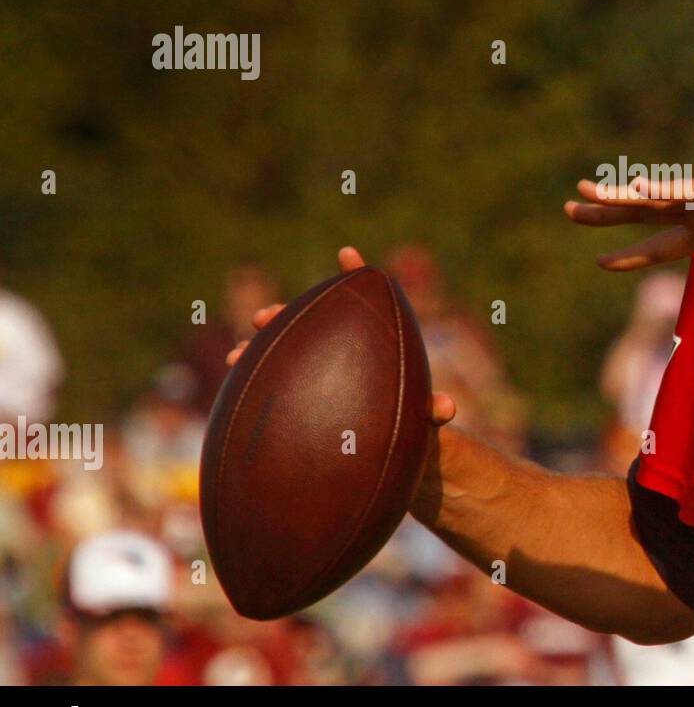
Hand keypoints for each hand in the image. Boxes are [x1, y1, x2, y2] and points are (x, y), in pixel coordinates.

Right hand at [224, 246, 456, 427]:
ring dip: (260, 345)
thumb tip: (447, 409)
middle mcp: (342, 350)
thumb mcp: (423, 420)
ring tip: (237, 353)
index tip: (347, 254)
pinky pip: (272, 377)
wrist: (393, 453)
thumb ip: (431, 412)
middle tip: (262, 316)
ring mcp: (318, 369)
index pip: (367, 300)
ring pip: (285, 346)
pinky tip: (232, 377)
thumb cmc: (412, 428)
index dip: (357, 275)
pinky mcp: (302, 391)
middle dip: (286, 313)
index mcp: (376, 344)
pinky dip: (252, 373)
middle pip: (312, 320)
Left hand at [565, 172, 693, 350]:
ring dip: (621, 195)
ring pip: (658, 196)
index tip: (600, 260)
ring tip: (588, 192)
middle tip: (571, 206)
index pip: (660, 244)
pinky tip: (635, 188)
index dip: (631, 253)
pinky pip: (690, 191)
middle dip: (609, 211)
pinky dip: (664, 190)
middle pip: (646, 211)